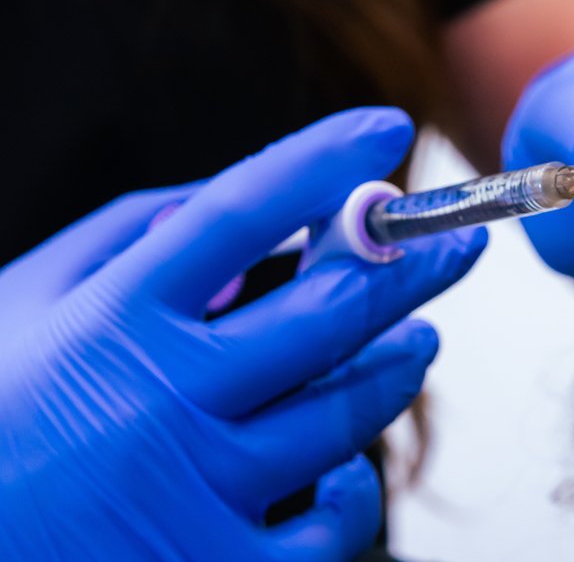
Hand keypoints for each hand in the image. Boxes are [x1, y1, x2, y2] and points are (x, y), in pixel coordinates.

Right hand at [0, 108, 486, 561]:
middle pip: (331, 310)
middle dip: (411, 263)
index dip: (324, 160)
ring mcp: (197, 490)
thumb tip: (229, 202)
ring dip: (400, 363)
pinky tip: (349, 462)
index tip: (385, 129)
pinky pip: (335, 520)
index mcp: (108, 322)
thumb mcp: (22, 312)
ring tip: (418, 340)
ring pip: (350, 409)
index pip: (241, 211)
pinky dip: (355, 487)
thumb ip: (123, 242)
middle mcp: (161, 399)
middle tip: (454, 243)